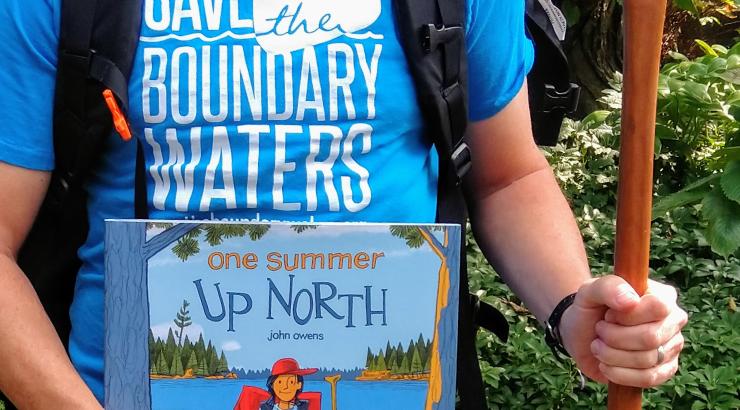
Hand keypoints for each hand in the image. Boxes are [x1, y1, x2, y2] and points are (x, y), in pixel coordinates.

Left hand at [558, 276, 687, 387]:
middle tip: (599, 331)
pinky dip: (620, 374)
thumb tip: (631, 301)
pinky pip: (649, 379)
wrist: (582, 334)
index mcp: (662, 295)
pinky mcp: (665, 369)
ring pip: (647, 360)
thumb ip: (608, 287)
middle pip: (651, 337)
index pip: (658, 307)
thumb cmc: (590, 308)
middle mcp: (674, 320)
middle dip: (614, 337)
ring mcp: (672, 346)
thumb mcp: (590, 291)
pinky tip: (606, 365)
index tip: (607, 315)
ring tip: (598, 346)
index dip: (627, 316)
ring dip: (612, 356)